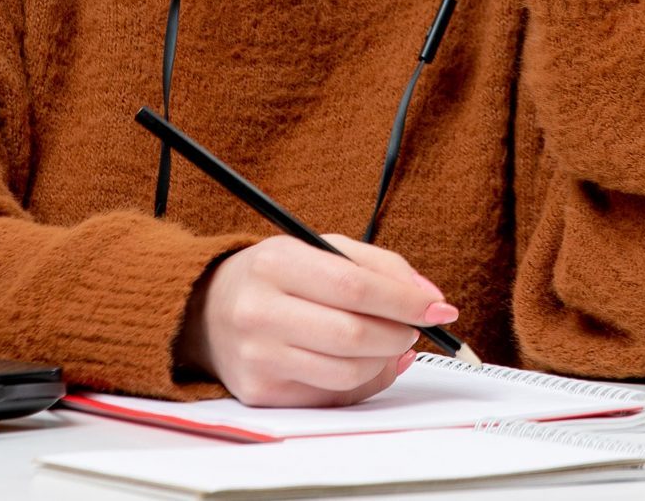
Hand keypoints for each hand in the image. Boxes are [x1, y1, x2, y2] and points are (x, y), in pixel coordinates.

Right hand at [176, 234, 457, 406]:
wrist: (207, 310)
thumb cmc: (274, 276)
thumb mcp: (318, 248)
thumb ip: (378, 266)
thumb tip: (428, 298)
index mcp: (275, 263)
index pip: (354, 287)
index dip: (405, 300)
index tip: (438, 306)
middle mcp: (260, 311)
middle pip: (353, 336)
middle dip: (398, 334)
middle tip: (412, 327)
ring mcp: (258, 357)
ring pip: (347, 373)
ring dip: (383, 360)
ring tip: (385, 342)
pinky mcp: (261, 393)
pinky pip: (331, 396)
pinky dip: (359, 381)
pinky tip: (360, 361)